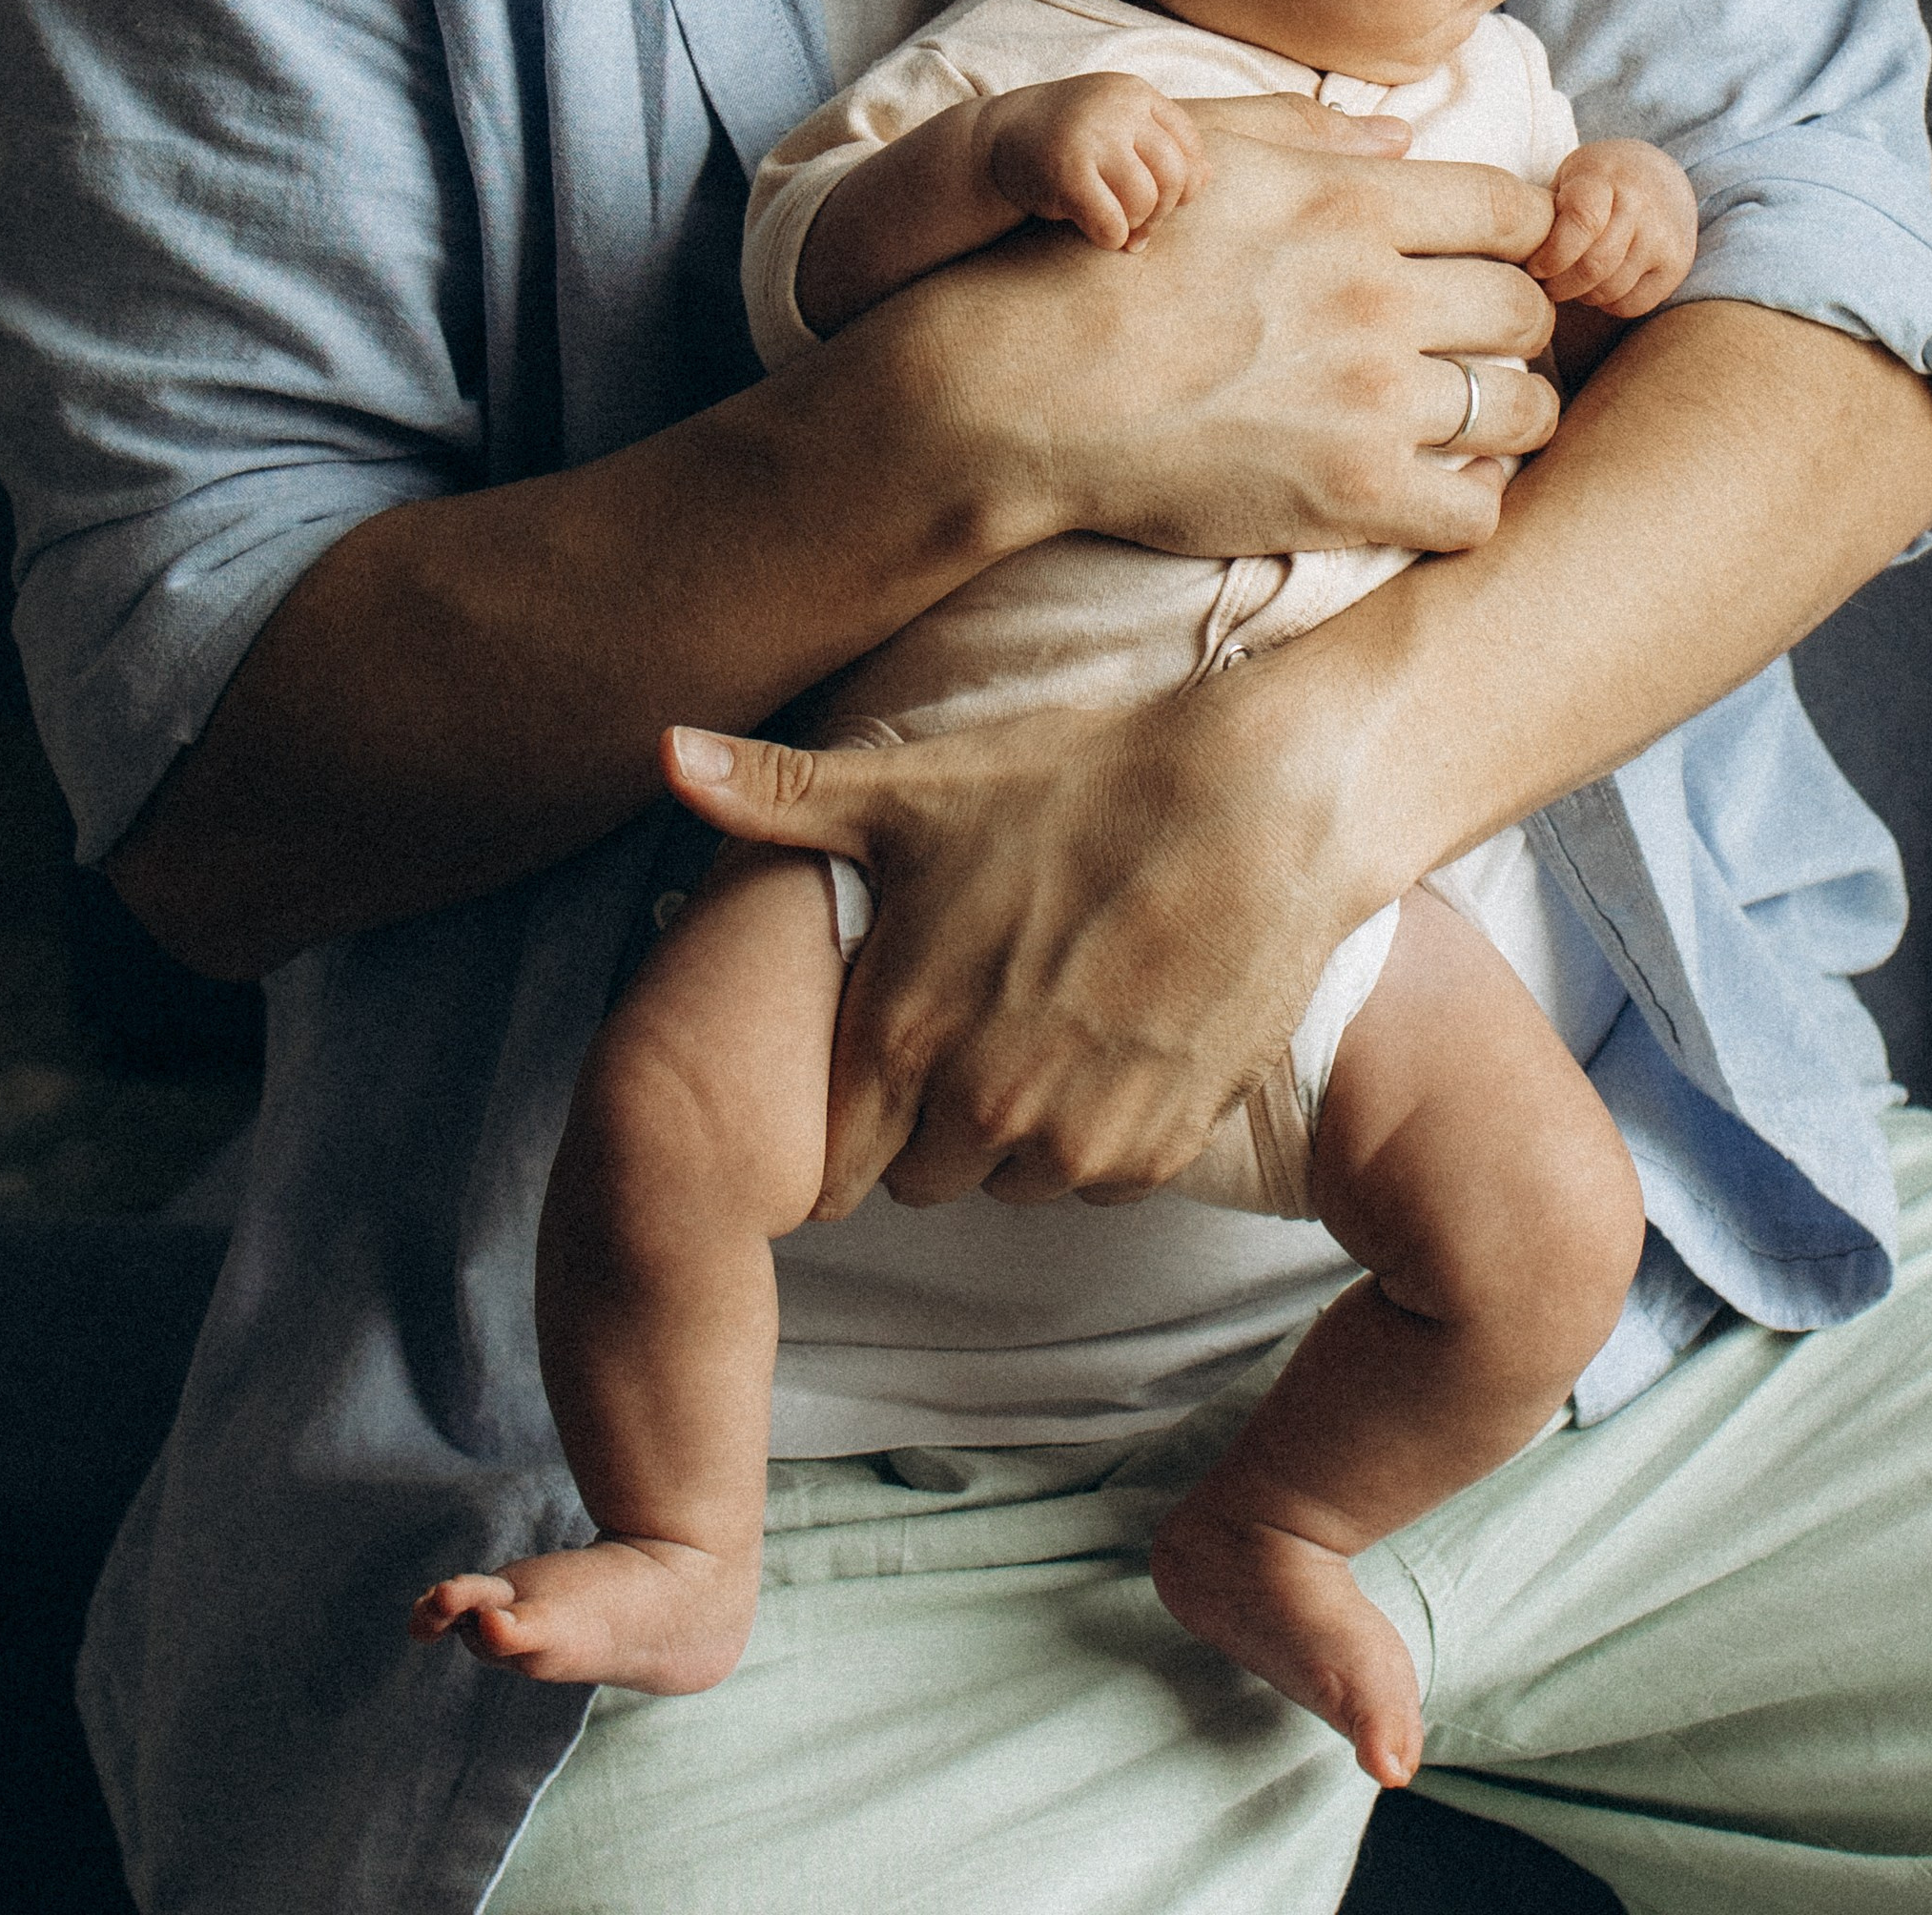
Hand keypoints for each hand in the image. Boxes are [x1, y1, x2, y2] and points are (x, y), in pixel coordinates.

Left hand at [661, 704, 1345, 1216]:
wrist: (1268, 802)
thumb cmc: (1083, 781)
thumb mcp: (919, 784)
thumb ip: (779, 795)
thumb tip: (663, 751)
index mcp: (900, 1035)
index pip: (829, 1161)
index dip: (848, 1110)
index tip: (881, 1056)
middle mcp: (982, 1110)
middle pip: (921, 1177)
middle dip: (932, 1116)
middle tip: (974, 1015)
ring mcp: (1080, 1140)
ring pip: (1015, 1180)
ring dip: (1020, 1127)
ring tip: (1053, 1013)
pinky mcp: (1166, 1148)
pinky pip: (1105, 1177)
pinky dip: (1106, 1127)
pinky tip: (1123, 1029)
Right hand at [929, 97, 1562, 559]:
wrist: (1015, 389)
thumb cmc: (1090, 261)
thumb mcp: (1197, 156)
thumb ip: (1311, 138)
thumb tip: (1407, 136)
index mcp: (1351, 202)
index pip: (1513, 210)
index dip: (1521, 236)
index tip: (1494, 259)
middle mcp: (1379, 294)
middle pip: (1527, 309)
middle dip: (1514, 325)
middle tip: (1478, 344)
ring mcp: (1371, 399)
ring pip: (1522, 411)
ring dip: (1510, 415)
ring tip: (1474, 421)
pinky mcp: (1351, 495)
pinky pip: (1476, 511)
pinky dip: (1473, 502)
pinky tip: (1438, 488)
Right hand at [980, 74, 1208, 249]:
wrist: (995, 139)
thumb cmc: (1068, 140)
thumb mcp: (1116, 128)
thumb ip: (1161, 144)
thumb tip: (1207, 178)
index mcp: (1135, 94)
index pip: (1189, 145)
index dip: (1185, 182)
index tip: (1164, 200)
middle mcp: (1117, 109)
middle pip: (1174, 175)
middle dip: (1164, 211)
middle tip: (1143, 225)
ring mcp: (1091, 137)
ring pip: (1146, 201)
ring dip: (1136, 225)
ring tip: (1118, 225)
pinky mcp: (1066, 172)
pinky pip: (1112, 223)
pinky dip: (1110, 238)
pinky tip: (1096, 232)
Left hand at [1528, 139, 1698, 318]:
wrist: (1662, 176)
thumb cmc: (1599, 181)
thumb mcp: (1571, 176)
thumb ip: (1548, 211)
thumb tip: (1514, 256)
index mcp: (1605, 177)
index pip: (1582, 223)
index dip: (1553, 255)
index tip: (1535, 267)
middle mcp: (1641, 205)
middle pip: (1594, 266)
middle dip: (1560, 285)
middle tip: (1546, 284)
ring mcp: (1663, 236)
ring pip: (1610, 290)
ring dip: (1582, 296)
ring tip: (1572, 282)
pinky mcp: (1677, 264)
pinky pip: (1633, 305)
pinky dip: (1608, 304)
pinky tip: (1600, 286)